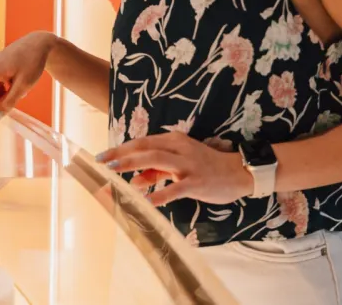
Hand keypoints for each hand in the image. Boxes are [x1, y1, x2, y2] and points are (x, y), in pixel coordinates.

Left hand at [95, 132, 253, 206]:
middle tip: (102, 161)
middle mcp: (179, 149)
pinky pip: (176, 187)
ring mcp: (188, 165)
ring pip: (157, 160)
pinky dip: (161, 193)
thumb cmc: (206, 167)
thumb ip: (156, 172)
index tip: (103, 155)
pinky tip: (147, 200)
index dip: (122, 148)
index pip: (143, 142)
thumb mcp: (179, 166)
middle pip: (146, 148)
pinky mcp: (197, 182)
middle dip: (122, 154)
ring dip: (134, 165)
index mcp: (174, 140)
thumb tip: (133, 182)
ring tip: (116, 172)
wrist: (238, 173)